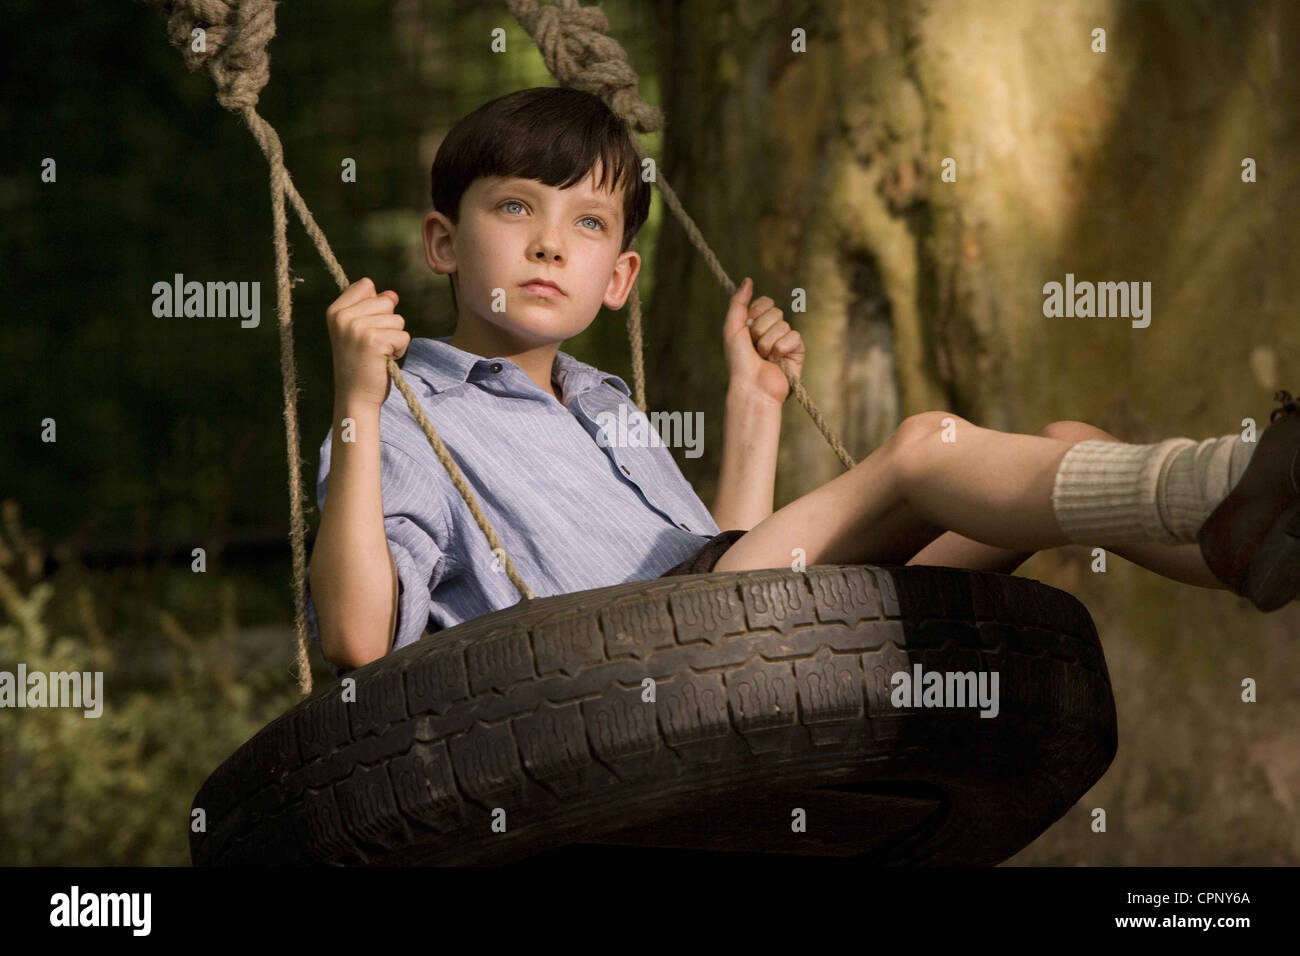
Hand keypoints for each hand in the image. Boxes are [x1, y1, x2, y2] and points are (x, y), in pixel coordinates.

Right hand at [326, 277, 410, 407]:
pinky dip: (400, 350)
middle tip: (372, 345)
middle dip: (387, 324)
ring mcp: (357, 327)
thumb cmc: (359, 365)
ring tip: (377, 354)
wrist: (355, 397)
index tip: (365, 328)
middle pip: (386, 301)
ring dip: (394, 338)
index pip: (366, 285)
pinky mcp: (374, 340)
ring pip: (397, 319)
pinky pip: (404, 336)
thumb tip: (393, 295)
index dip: (375, 305)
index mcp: (335, 311)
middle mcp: (343, 316)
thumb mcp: (358, 331)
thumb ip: (373, 308)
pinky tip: (384, 360)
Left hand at [722, 276, 804, 404]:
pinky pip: (794, 336)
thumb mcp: (731, 328)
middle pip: (775, 311)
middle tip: (754, 347)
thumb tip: (748, 279)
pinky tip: (777, 361)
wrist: (751, 386)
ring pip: (783, 324)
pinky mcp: (797, 351)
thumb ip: (738, 302)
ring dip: (768, 343)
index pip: (765, 302)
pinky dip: (782, 349)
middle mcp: (772, 330)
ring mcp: (785, 340)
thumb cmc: (738, 361)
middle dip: (760, 330)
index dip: (756, 312)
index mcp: (757, 324)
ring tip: (764, 357)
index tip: (747, 327)